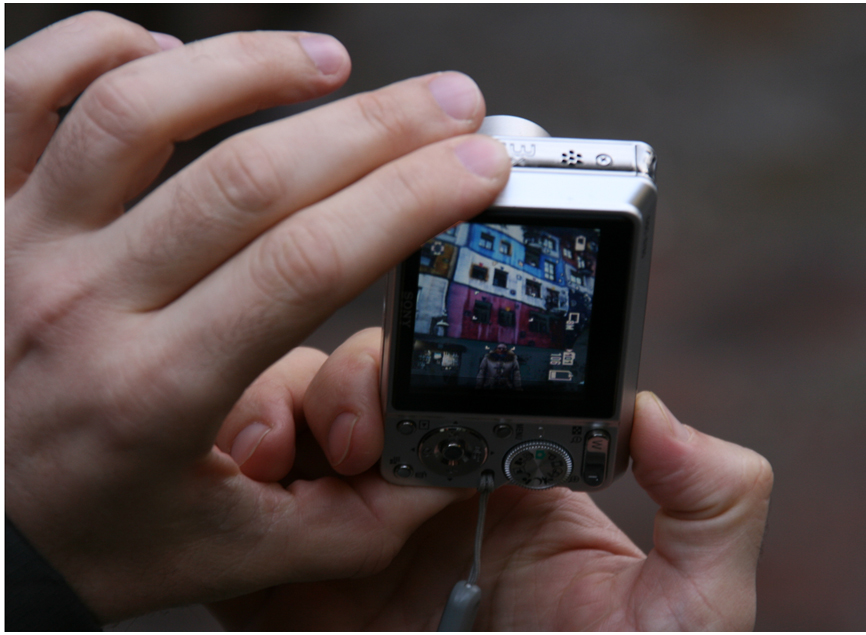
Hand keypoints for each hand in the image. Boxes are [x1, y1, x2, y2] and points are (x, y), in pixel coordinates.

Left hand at [5, 12, 509, 621]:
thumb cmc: (79, 539)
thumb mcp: (230, 555)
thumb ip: (351, 521)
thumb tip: (447, 472)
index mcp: (158, 394)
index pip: (309, 264)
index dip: (410, 200)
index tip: (474, 168)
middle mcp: (85, 305)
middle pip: (253, 178)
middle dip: (377, 128)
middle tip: (448, 107)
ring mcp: (24, 247)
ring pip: (140, 109)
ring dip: (249, 67)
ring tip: (330, 62)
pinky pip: (27, 92)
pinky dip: (104, 49)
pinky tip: (176, 56)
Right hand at [211, 329, 773, 630]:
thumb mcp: (692, 609)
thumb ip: (711, 505)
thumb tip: (656, 412)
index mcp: (509, 479)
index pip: (453, 385)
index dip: (424, 366)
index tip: (409, 382)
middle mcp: (424, 500)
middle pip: (364, 398)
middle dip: (344, 389)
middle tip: (355, 439)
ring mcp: (356, 544)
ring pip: (296, 442)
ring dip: (281, 426)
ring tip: (286, 459)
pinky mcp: (296, 595)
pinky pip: (246, 527)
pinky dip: (230, 497)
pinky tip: (243, 493)